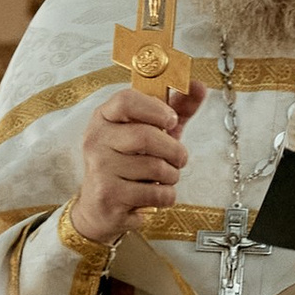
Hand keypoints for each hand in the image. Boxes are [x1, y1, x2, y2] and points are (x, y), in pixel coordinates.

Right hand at [69, 83, 203, 246]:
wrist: (98, 207)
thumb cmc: (129, 164)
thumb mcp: (151, 133)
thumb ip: (175, 110)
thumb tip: (198, 86)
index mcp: (104, 118)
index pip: (125, 100)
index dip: (155, 108)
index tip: (172, 120)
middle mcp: (96, 140)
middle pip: (146, 136)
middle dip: (174, 150)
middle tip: (179, 158)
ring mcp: (99, 168)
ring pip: (155, 167)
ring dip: (171, 176)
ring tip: (163, 178)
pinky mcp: (108, 196)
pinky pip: (155, 193)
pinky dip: (166, 196)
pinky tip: (154, 195)